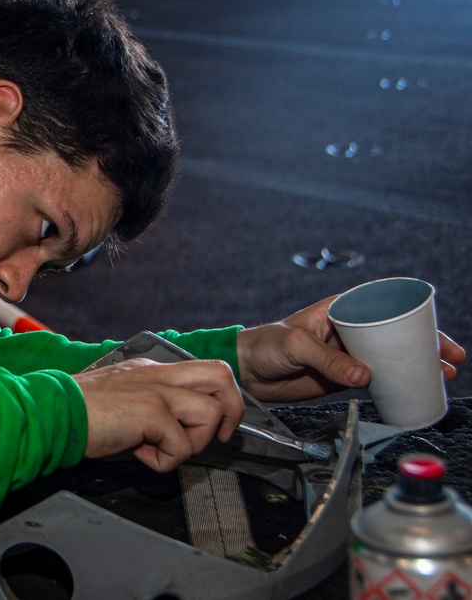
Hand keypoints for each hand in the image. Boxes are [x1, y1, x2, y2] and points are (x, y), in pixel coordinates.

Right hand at [72, 358, 242, 471]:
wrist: (51, 413)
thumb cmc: (77, 413)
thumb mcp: (120, 401)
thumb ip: (147, 408)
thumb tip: (166, 434)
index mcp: (151, 370)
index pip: (203, 373)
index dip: (216, 402)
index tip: (204, 430)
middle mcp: (158, 374)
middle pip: (221, 375)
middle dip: (230, 411)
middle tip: (213, 438)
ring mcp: (156, 390)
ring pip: (210, 412)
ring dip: (193, 443)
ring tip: (162, 450)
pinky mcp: (150, 412)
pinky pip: (182, 445)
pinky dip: (165, 461)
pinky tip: (139, 455)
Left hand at [237, 296, 466, 402]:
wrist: (247, 371)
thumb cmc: (265, 345)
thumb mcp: (296, 346)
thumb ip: (327, 360)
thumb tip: (365, 375)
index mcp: (340, 310)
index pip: (384, 307)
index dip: (414, 318)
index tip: (436, 333)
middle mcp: (348, 329)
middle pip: (395, 334)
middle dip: (425, 346)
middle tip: (451, 360)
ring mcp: (347, 354)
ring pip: (390, 357)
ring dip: (415, 366)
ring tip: (442, 377)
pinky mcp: (342, 376)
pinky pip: (376, 378)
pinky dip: (396, 383)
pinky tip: (413, 389)